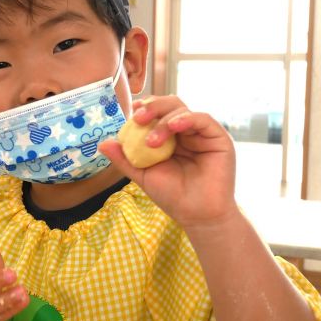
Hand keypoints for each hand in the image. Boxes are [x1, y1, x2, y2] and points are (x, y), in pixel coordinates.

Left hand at [99, 96, 237, 228]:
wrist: (197, 215)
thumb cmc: (172, 196)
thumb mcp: (144, 175)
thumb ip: (125, 159)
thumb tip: (102, 144)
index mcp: (170, 137)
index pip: (157, 113)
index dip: (145, 107)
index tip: (131, 111)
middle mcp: (186, 131)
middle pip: (170, 105)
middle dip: (152, 107)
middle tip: (138, 118)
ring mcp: (202, 133)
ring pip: (182, 109)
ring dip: (164, 120)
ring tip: (152, 141)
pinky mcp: (218, 137)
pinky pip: (202, 119)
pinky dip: (186, 118)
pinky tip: (174, 127)